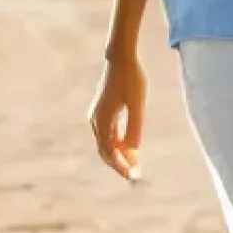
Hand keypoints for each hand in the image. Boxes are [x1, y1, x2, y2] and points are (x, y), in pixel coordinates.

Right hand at [88, 54, 146, 181]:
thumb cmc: (131, 78)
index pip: (108, 152)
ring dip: (120, 154)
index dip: (120, 166)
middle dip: (120, 163)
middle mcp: (96, 120)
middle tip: (135, 175)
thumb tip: (133, 150)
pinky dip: (119, 142)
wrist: (122, 56)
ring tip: (136, 164)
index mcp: (102, 120)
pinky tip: (131, 147)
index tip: (133, 176)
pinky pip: (110, 132)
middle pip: (106, 150)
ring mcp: (99, 114)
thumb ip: (134, 127)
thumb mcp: (136, 103)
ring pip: (108, 141)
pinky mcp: (104, 109)